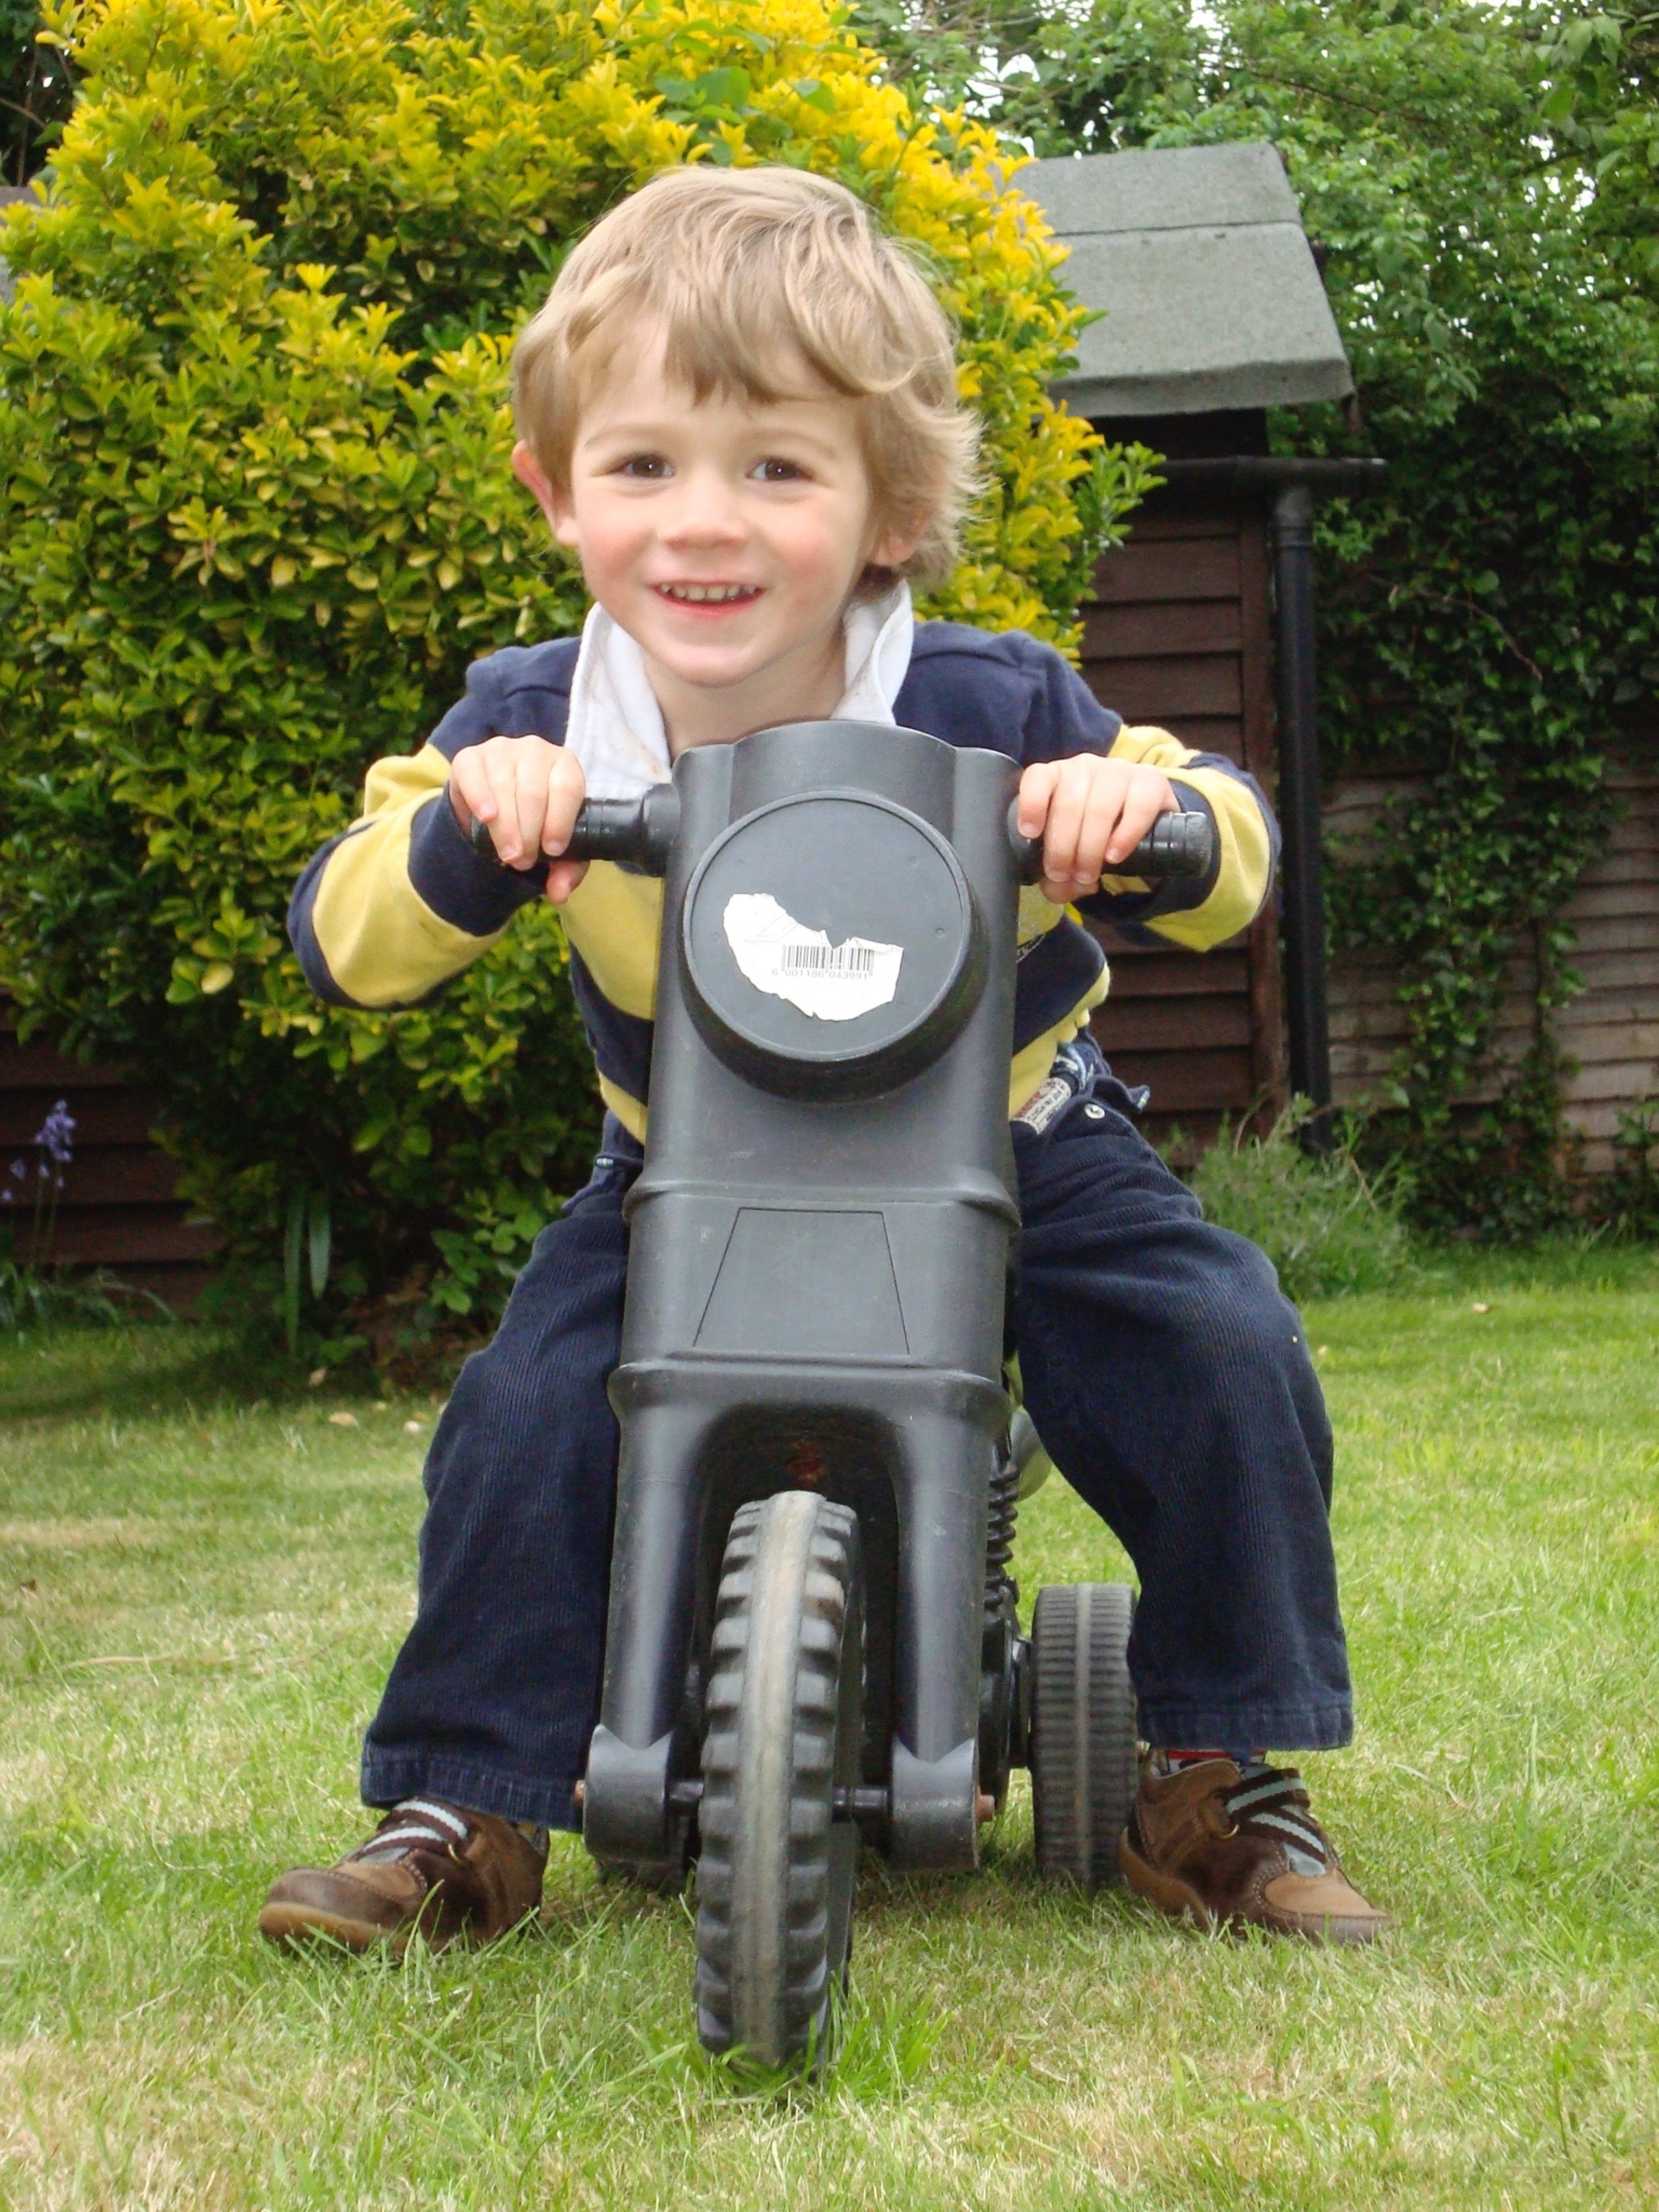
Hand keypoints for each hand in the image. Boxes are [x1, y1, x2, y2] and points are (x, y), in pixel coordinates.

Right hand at [448, 735, 588, 904]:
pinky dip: (480, 797)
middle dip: (529, 833)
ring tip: (508, 854)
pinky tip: (487, 818)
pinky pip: (474, 775)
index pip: (567, 787)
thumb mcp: (556, 845)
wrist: (494, 806)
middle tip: (523, 861)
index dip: (559, 821)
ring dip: (506, 827)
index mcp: (565, 765)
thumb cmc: (535, 822)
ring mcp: (502, 749)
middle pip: (534, 792)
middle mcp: (536, 750)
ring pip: (504, 786)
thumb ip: (567, 868)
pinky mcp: (470, 757)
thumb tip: (559, 893)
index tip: (551, 851)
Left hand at [1016, 756, 1178, 903]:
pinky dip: (1124, 836)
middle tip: (1064, 874)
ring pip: (1099, 808)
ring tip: (1088, 874)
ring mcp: (1119, 771)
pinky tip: (1115, 855)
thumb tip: (1058, 888)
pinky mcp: (1151, 781)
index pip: (1038, 777)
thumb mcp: (1071, 855)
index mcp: (1058, 778)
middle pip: (1068, 804)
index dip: (1031, 804)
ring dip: (1090, 848)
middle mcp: (1086, 768)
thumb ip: (1057, 877)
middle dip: (1062, 848)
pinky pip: (1138, 807)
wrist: (1147, 825)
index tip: (1030, 833)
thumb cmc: (1098, 836)